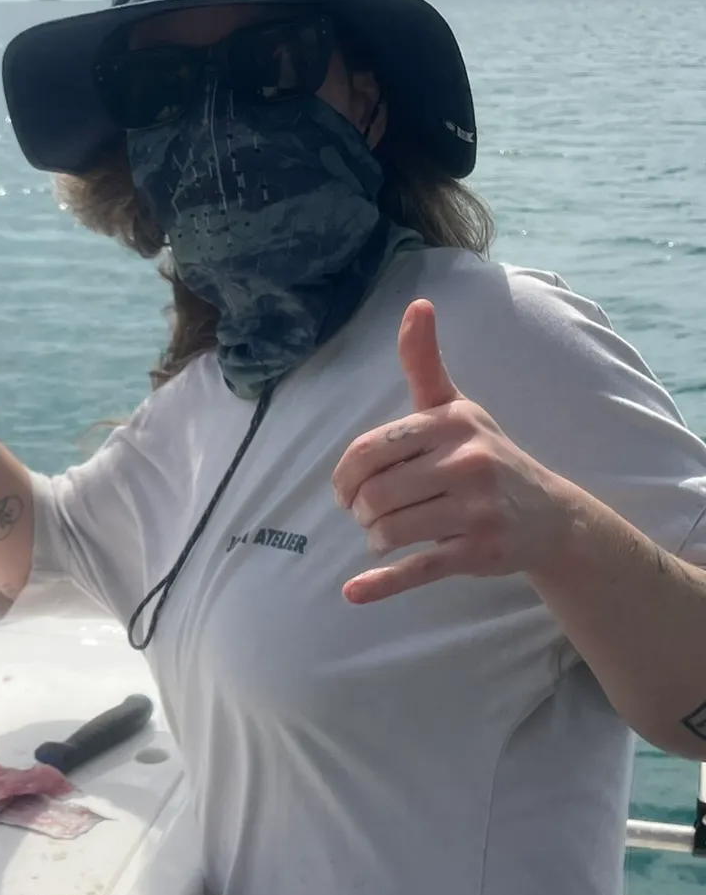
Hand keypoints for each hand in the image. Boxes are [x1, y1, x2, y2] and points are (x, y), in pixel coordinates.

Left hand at [332, 299, 569, 604]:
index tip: (346, 491)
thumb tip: (416, 304)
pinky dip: (381, 583)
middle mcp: (467, 461)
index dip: (345, 476)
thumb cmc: (485, 455)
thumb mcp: (456, 407)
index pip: (369, 451)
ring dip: (376, 539)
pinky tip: (356, 590)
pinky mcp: (479, 552)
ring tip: (389, 534)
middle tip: (371, 515)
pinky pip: (417, 568)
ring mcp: (475, 509)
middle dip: (361, 511)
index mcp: (451, 424)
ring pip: (389, 530)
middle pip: (374, 494)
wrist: (548, 514)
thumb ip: (425, 364)